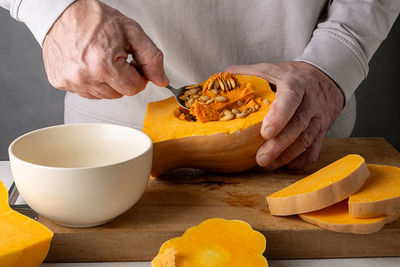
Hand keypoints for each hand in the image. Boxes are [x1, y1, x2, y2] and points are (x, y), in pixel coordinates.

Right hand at [42, 0, 168, 98]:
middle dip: (123, 78)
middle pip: (119, 94)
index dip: (138, 75)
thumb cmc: (95, 19)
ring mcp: (71, 82)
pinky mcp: (61, 82)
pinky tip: (88, 64)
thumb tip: (162, 81)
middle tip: (116, 57)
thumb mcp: (132, 33)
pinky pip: (86, 92)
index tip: (133, 63)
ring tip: (101, 58)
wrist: (62, 11)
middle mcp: (85, 77)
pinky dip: (91, 81)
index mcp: (104, 65)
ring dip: (107, 82)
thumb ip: (152, 58)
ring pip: (104, 95)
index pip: (134, 88)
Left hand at [226, 61, 343, 169]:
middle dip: (279, 145)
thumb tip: (220, 81)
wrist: (325, 78)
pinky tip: (282, 165)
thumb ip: (247, 74)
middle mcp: (310, 102)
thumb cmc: (291, 76)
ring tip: (266, 165)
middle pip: (298, 125)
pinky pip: (313, 151)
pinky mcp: (322, 132)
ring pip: (306, 140)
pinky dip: (299, 161)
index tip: (265, 133)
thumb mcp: (271, 69)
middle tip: (260, 159)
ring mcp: (318, 118)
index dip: (279, 116)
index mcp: (295, 84)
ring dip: (286, 156)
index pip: (290, 99)